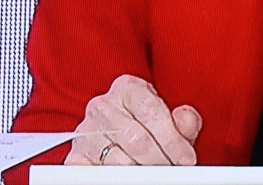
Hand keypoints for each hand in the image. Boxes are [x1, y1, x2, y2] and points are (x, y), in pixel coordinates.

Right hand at [64, 74, 202, 165]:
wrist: (115, 132)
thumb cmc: (145, 125)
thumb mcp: (167, 118)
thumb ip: (182, 121)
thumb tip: (186, 121)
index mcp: (127, 88)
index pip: (152, 112)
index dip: (173, 140)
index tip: (186, 159)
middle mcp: (102, 106)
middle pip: (136, 138)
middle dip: (160, 160)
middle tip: (173, 173)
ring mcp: (86, 131)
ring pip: (118, 160)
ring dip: (141, 174)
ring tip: (155, 177)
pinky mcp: (76, 156)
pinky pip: (95, 173)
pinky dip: (112, 178)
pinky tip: (128, 179)